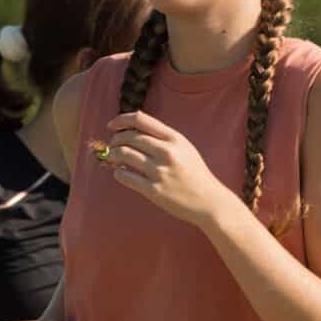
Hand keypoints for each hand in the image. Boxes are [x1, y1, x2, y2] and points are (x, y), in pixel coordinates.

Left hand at [98, 111, 234, 228]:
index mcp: (174, 138)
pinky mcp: (154, 190)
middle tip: (112, 145)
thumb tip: (132, 130)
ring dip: (112, 154)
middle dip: (115, 139)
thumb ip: (163, 137)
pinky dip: (117, 173)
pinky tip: (119, 173)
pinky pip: (125, 177)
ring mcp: (159, 171)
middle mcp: (167, 152)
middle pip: (129, 137)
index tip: (111, 125)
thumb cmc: (195, 173)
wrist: (209, 201)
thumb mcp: (184, 148)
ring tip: (111, 157)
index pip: (140, 119)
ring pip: (124, 155)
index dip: (121, 120)